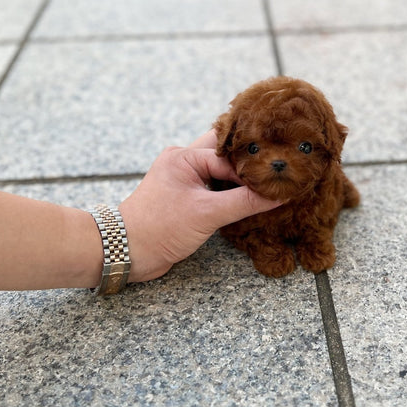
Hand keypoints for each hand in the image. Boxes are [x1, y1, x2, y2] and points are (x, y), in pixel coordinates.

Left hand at [119, 130, 281, 281]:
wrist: (127, 253)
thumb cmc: (159, 229)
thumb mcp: (207, 214)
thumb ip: (245, 202)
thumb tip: (278, 194)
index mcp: (184, 156)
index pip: (230, 158)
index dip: (255, 169)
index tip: (279, 178)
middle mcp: (183, 161)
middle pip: (226, 153)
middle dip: (249, 161)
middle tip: (277, 166)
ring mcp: (184, 178)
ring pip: (221, 169)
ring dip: (240, 176)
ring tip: (268, 180)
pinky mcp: (186, 196)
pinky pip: (215, 185)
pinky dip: (232, 189)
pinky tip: (249, 196)